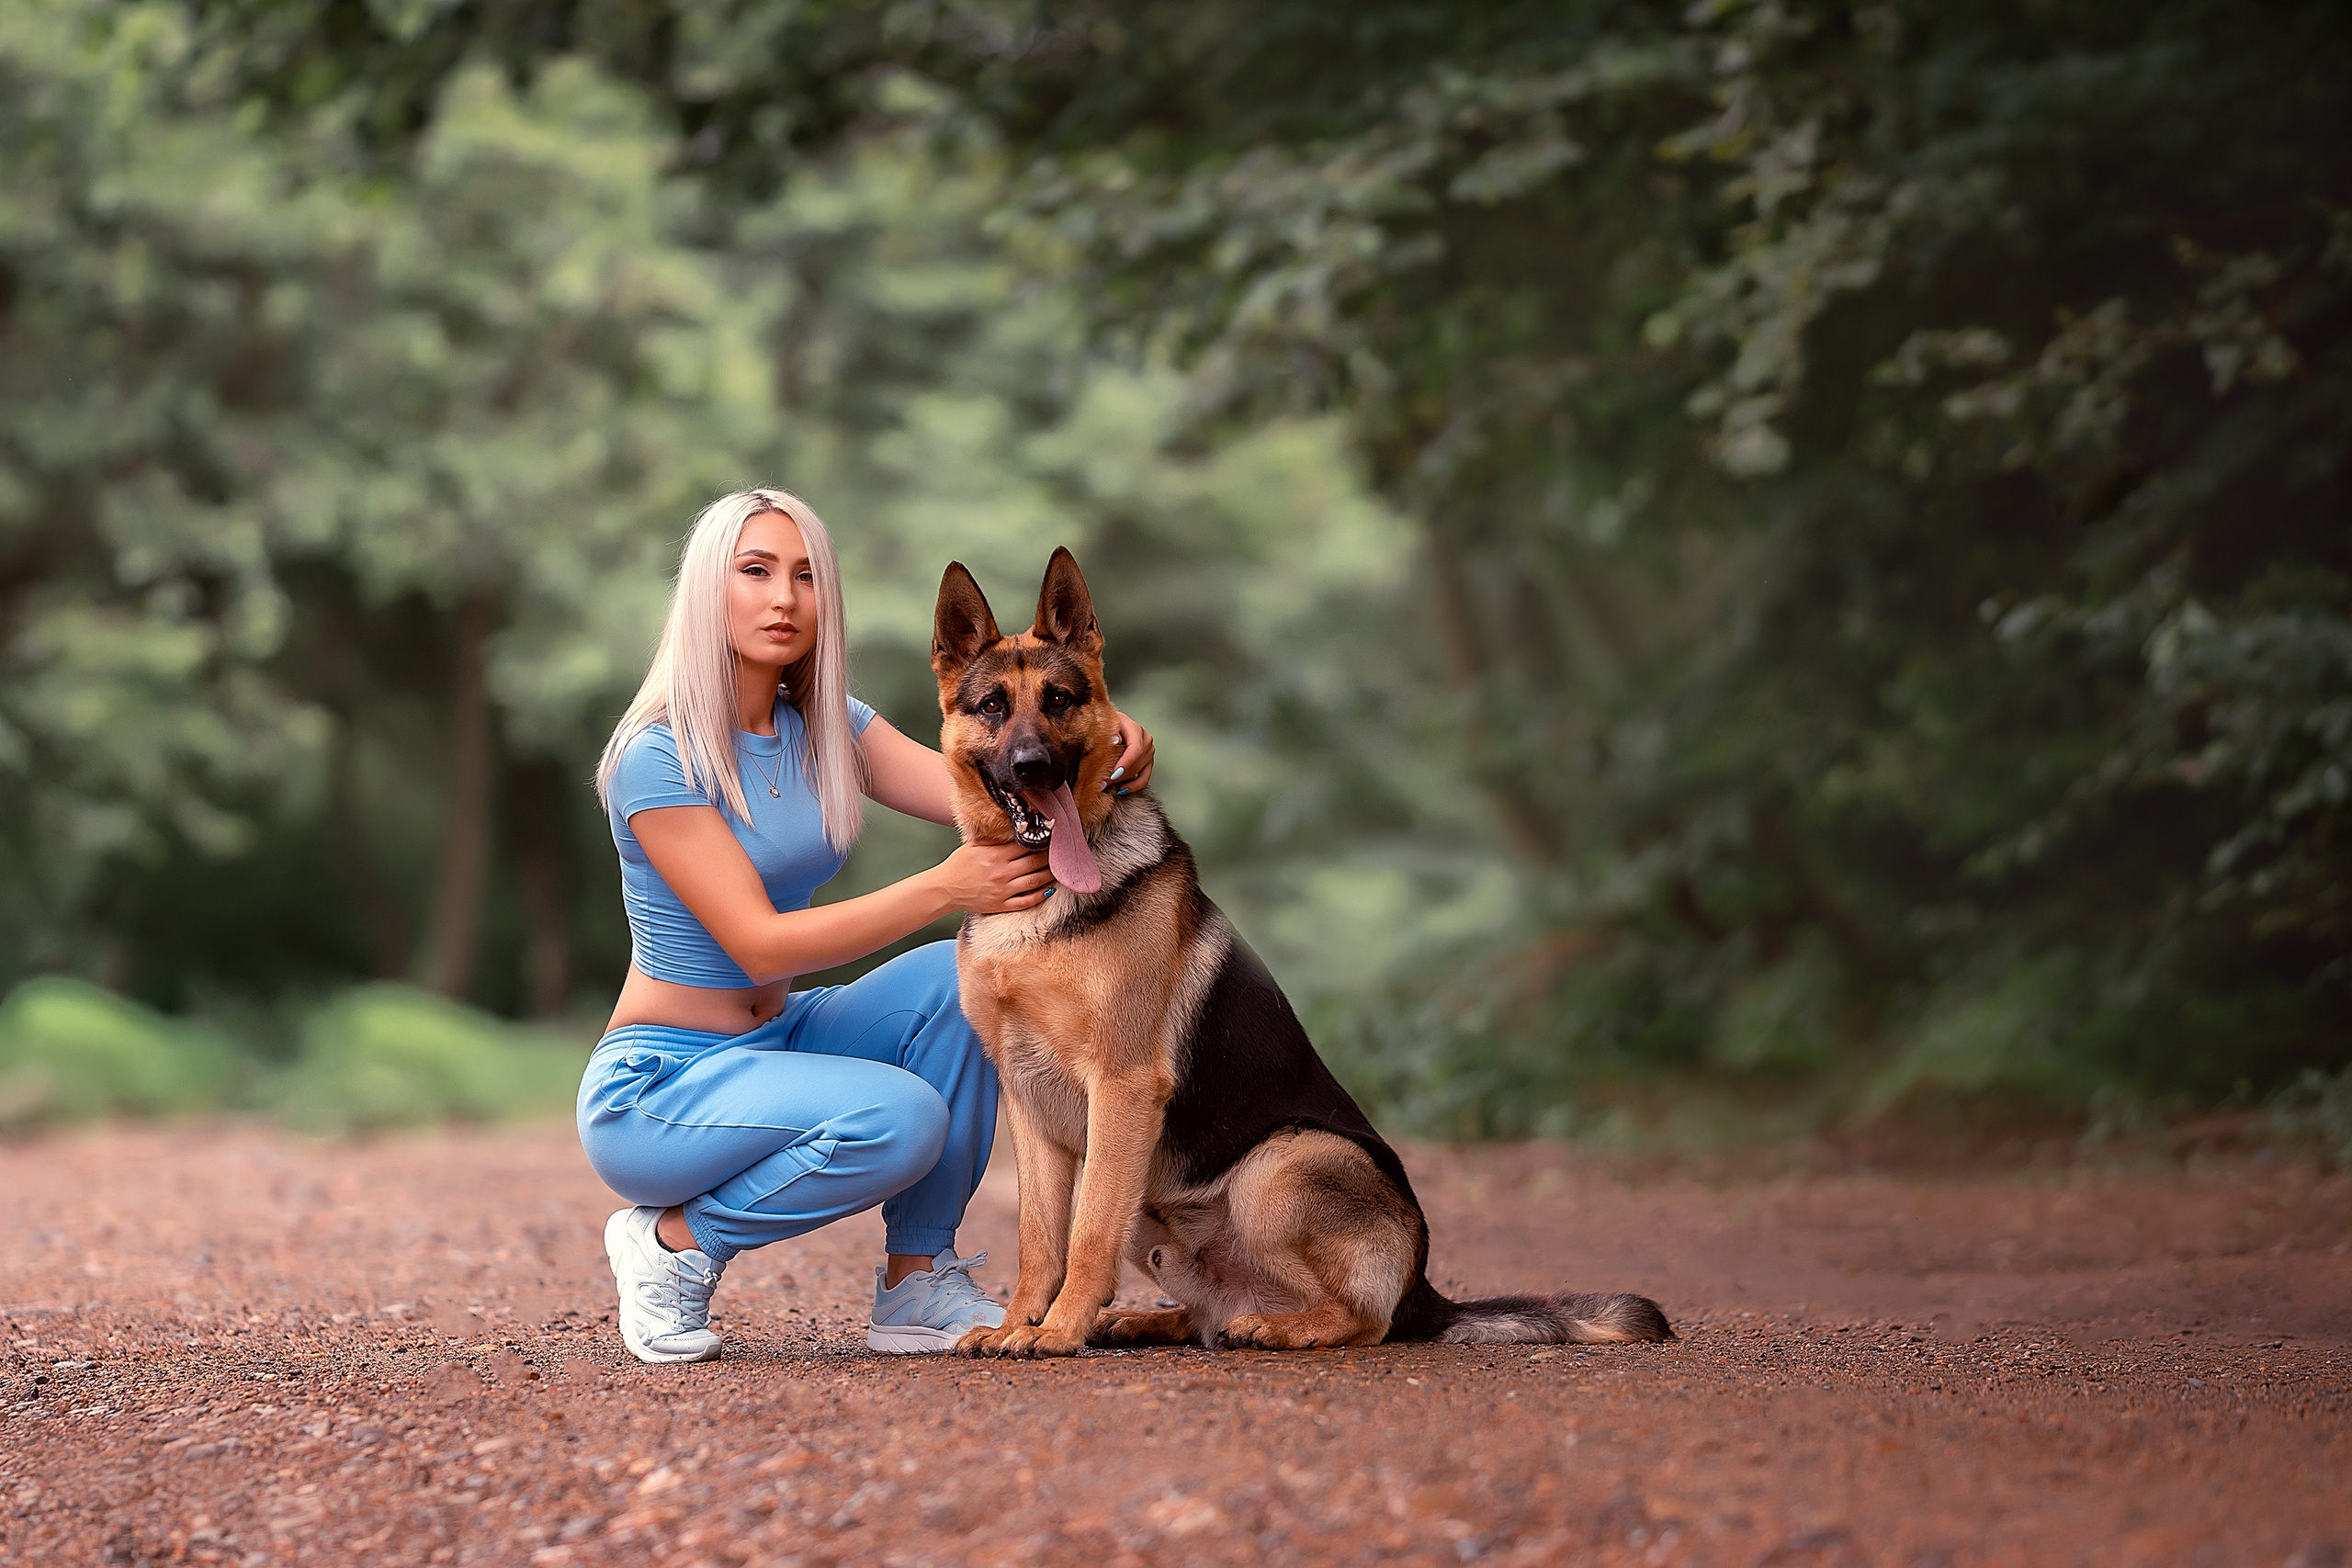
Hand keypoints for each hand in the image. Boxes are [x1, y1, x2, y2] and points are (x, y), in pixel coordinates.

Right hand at [932, 840, 1054, 914]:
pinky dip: (1040, 895)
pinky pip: (1026, 901)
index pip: (1026, 845)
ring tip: (1060, 869)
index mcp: (996, 855)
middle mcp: (1002, 872)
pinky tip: (1049, 889)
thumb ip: (994, 839)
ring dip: (1050, 874)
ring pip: (1034, 881)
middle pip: (1034, 862)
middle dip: (1050, 856)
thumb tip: (1013, 829)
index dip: (1042, 841)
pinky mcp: (1001, 905)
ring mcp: (1003, 890)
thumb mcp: (974, 846)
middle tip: (1062, 852)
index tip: (1053, 837)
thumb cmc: (958, 865)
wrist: (944, 889)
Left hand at [1107, 710, 1154, 794]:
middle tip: (1102, 782)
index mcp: (1136, 729)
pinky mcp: (1147, 761)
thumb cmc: (1107, 724)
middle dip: (1118, 775)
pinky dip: (1134, 785)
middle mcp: (1146, 741)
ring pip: (1137, 771)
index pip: (1135, 749)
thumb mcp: (1105, 726)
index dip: (1125, 764)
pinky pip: (1144, 777)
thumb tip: (1114, 744)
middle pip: (1135, 763)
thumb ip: (1108, 735)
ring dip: (1121, 780)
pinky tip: (1123, 789)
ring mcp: (1148, 752)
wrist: (1113, 725)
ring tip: (1106, 783)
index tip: (1113, 775)